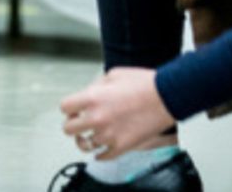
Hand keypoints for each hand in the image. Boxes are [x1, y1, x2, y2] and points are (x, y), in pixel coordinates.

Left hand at [60, 67, 174, 160]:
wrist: (167, 96)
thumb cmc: (144, 84)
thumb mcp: (114, 75)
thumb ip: (97, 86)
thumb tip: (90, 94)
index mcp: (92, 98)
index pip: (65, 108)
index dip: (69, 108)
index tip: (74, 109)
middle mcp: (97, 118)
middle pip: (68, 129)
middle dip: (73, 124)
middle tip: (80, 122)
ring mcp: (109, 135)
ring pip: (85, 145)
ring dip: (86, 139)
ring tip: (89, 136)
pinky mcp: (122, 147)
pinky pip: (102, 157)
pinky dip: (101, 153)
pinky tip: (103, 147)